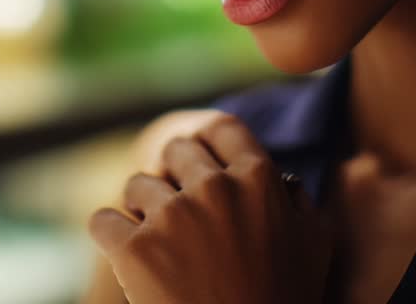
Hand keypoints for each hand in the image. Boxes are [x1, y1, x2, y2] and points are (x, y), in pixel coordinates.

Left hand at [89, 113, 332, 303]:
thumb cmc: (283, 303)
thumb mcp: (313, 246)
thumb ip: (296, 201)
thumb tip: (281, 179)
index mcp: (259, 180)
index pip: (223, 129)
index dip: (211, 145)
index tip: (204, 165)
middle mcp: (214, 188)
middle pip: (175, 151)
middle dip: (174, 177)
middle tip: (180, 212)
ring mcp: (171, 217)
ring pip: (137, 185)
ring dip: (143, 210)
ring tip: (160, 246)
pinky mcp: (133, 250)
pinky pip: (102, 220)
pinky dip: (111, 237)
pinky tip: (127, 258)